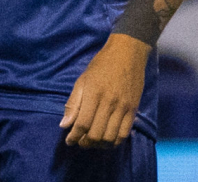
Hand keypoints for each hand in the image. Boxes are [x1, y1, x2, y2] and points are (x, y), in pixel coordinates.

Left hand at [59, 33, 149, 147]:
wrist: (127, 53)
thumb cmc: (101, 64)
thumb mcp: (82, 79)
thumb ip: (73, 103)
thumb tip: (64, 125)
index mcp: (93, 93)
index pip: (82, 123)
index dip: (74, 136)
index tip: (69, 140)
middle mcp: (109, 102)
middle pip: (96, 134)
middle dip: (85, 142)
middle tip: (80, 141)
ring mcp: (123, 107)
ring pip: (110, 137)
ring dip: (98, 145)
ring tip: (92, 142)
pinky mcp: (133, 110)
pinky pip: (124, 134)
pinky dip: (114, 142)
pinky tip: (107, 139)